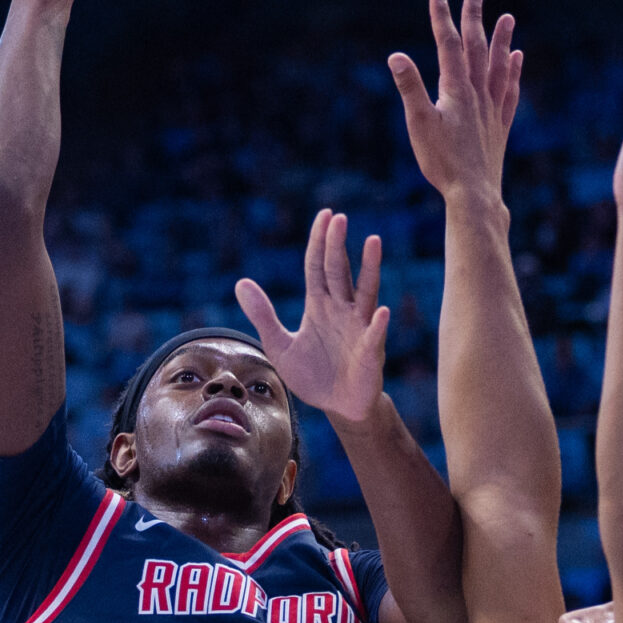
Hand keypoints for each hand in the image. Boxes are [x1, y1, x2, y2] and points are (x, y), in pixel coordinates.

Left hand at [235, 210, 390, 420]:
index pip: (318, 266)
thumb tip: (240, 282)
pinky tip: (381, 311)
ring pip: (366, 292)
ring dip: (369, 268)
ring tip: (372, 241)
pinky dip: (378, 324)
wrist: (337, 407)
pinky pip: (374, 336)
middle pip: (339, 271)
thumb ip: (263, 314)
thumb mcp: (279, 345)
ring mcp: (359, 328)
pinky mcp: (370, 353)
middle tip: (339, 218)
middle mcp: (342, 310)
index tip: (325, 215)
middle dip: (338, 245)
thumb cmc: (312, 374)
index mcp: (320, 305)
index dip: (319, 242)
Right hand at [388, 0, 521, 204]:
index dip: (442, 17)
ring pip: (499, 66)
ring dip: (502, 40)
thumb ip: (410, 88)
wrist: (475, 195)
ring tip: (507, 18)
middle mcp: (478, 94)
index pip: (448, 44)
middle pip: (477, 48)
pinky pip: (510, 91)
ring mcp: (492, 109)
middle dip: (473, 19)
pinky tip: (517, 59)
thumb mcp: (419, 124)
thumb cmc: (443, 162)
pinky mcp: (499, 126)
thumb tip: (395, 56)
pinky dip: (514, 72)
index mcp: (456, 90)